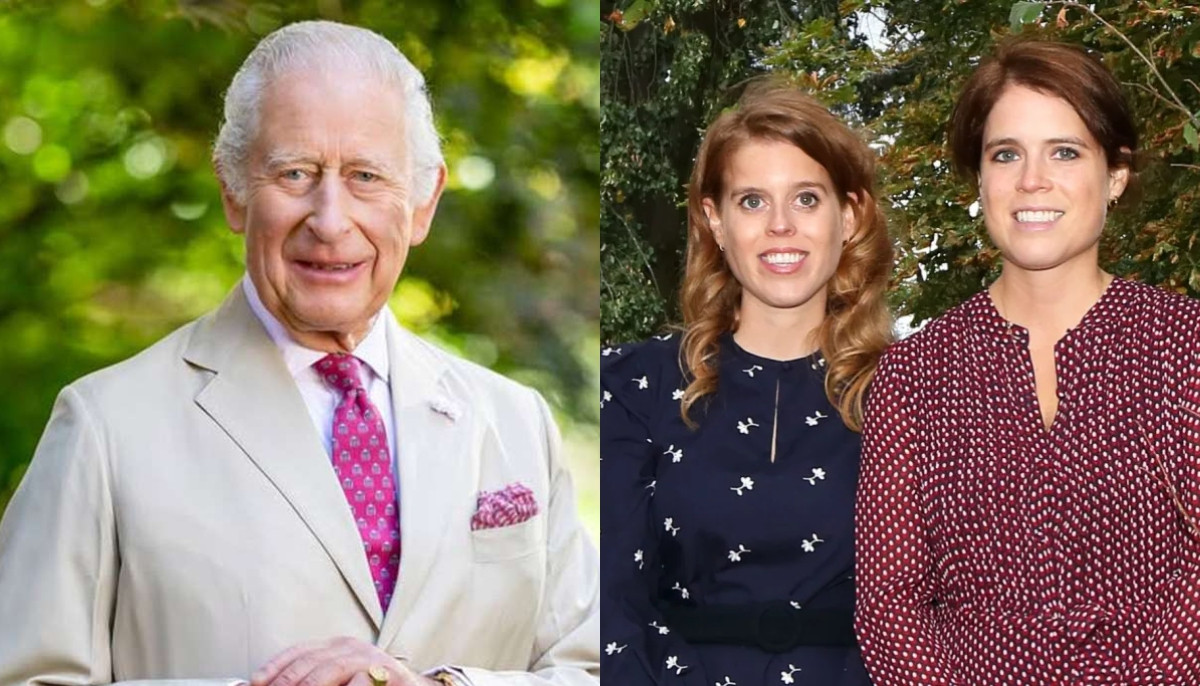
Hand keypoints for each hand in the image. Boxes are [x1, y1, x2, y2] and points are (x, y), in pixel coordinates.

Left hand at [250, 636, 440, 685]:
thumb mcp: (339, 680)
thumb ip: (313, 679)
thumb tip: (275, 685)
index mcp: (336, 646)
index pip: (298, 651)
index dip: (274, 667)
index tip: (255, 682)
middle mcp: (351, 647)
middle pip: (309, 662)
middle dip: (286, 683)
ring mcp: (369, 658)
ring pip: (329, 669)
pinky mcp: (386, 673)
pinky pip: (358, 682)